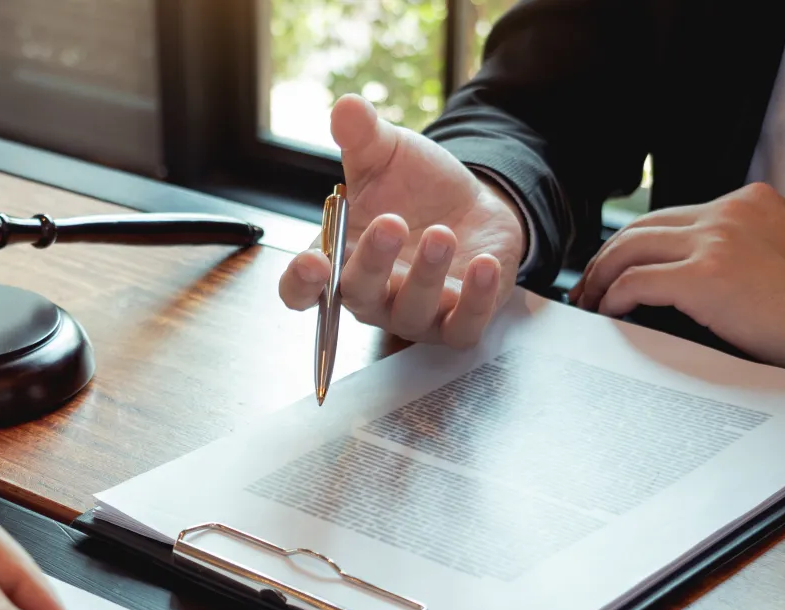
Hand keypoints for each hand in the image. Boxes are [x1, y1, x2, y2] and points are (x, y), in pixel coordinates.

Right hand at [277, 94, 524, 347]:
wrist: (473, 203)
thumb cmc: (416, 188)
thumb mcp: (388, 155)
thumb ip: (362, 136)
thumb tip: (346, 108)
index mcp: (340, 261)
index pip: (302, 290)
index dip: (301, 284)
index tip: (313, 263)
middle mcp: (372, 296)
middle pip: (358, 297)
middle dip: (372, 262)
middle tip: (390, 222)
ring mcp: (414, 314)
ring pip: (411, 313)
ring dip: (426, 275)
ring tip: (442, 233)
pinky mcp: (458, 322)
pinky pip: (462, 327)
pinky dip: (474, 300)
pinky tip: (483, 264)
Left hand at [569, 182, 784, 399]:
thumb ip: (745, 262)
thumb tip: (701, 294)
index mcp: (750, 204)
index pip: (674, 217)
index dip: (638, 245)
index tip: (619, 270)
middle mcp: (730, 211)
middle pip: (642, 227)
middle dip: (608, 258)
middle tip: (588, 289)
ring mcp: (718, 239)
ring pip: (630, 249)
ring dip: (603, 279)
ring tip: (590, 307)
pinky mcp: (709, 276)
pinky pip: (638, 283)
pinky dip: (616, 300)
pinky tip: (610, 319)